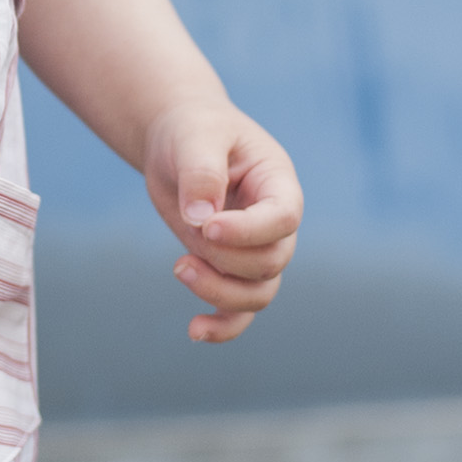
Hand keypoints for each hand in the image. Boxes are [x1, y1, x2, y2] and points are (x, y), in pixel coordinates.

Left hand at [144, 101, 303, 343]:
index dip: (248, 231)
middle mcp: (273, 223)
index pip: (283, 219)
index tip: (206, 225)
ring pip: (259, 293)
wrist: (179, 141)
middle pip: (271, 263)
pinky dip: (222, 326)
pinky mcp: (227, 266)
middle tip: (189, 237)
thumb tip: (198, 217)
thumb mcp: (195, 139)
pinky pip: (239, 310)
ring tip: (179, 267)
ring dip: (220, 293)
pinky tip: (194, 330)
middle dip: (226, 260)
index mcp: (277, 184)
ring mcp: (252, 249)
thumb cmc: (193, 131)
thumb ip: (200, 172)